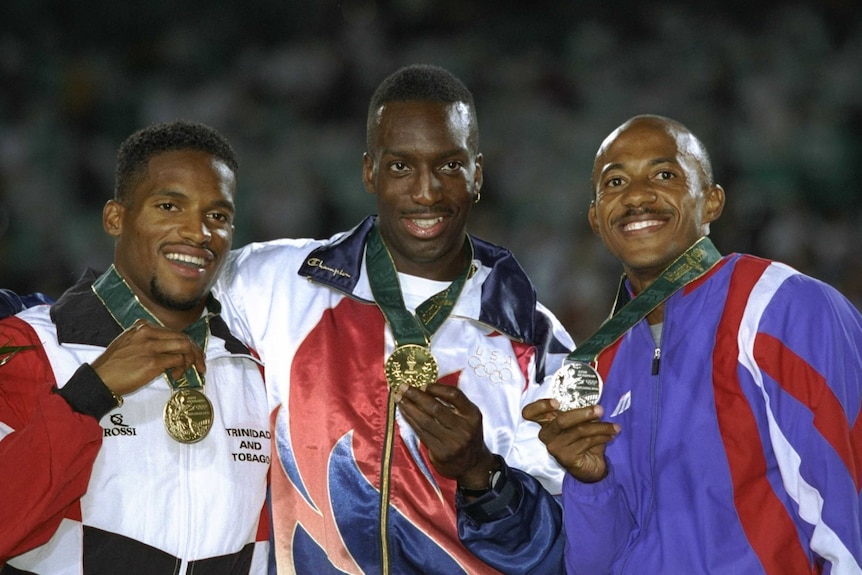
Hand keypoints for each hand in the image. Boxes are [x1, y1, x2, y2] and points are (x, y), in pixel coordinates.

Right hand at [90, 319, 205, 396]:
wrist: (99, 379)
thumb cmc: (113, 367)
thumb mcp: (128, 344)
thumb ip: (147, 342)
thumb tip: (168, 350)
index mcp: (142, 326)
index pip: (173, 332)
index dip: (187, 344)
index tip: (193, 355)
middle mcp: (147, 332)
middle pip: (183, 337)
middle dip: (196, 352)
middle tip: (200, 365)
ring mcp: (150, 346)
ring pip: (184, 346)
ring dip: (191, 360)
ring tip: (187, 372)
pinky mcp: (153, 361)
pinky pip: (178, 360)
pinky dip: (182, 369)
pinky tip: (175, 376)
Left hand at [395, 383, 496, 488]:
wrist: (473, 465)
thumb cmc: (467, 435)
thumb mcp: (469, 418)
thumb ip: (454, 404)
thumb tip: (425, 388)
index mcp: (473, 415)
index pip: (454, 395)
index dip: (437, 388)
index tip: (423, 384)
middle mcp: (464, 428)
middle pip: (436, 407)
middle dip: (416, 395)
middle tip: (403, 387)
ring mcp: (452, 442)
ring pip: (426, 421)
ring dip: (409, 408)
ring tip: (399, 399)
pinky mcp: (441, 453)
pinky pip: (422, 433)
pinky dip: (411, 421)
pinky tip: (404, 413)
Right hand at [523, 398, 618, 482]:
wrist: (590, 466)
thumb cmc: (583, 440)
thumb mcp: (579, 423)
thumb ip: (579, 413)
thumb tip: (593, 403)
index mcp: (546, 422)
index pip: (530, 413)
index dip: (540, 406)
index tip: (556, 402)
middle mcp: (546, 435)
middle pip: (561, 420)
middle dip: (583, 413)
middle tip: (600, 409)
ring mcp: (554, 447)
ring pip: (579, 431)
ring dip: (601, 427)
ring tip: (615, 426)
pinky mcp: (566, 457)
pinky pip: (586, 442)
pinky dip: (602, 437)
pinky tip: (611, 435)